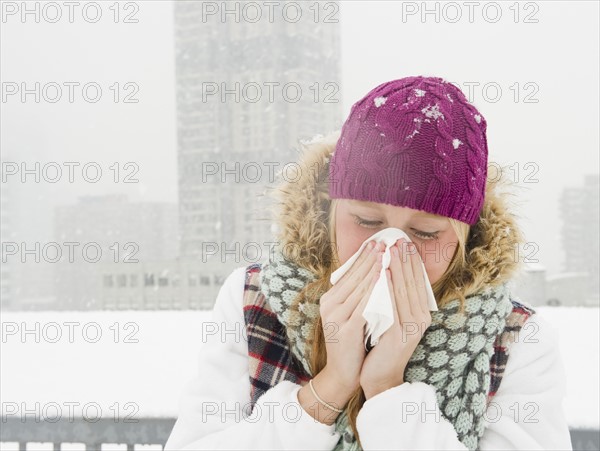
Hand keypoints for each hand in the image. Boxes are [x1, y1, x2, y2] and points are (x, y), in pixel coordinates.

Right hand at [319, 240, 383, 395]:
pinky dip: (375, 293)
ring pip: (359, 289)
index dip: (363, 257)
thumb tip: (373, 271)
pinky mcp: (345, 330)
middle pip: (353, 277)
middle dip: (370, 259)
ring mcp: (335, 317)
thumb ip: (357, 295)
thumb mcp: (351, 314)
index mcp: (330, 299)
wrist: (343, 373)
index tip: (377, 242)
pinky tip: (385, 283)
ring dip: (374, 271)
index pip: (348, 273)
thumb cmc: (352, 342)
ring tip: (386, 256)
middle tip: (384, 242)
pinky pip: (364, 307)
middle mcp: (329, 305)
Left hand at [360, 238, 431, 399]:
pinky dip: (390, 286)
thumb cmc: (383, 346)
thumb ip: (395, 300)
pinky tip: (386, 272)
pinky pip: (394, 304)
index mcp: (420, 313)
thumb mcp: (392, 319)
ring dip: (399, 267)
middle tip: (400, 239)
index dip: (412, 262)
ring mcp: (411, 326)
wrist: (380, 377)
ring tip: (393, 249)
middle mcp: (420, 318)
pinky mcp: (399, 333)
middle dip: (406, 259)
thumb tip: (391, 272)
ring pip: (405, 290)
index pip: (417, 282)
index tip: (405, 243)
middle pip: (413, 282)